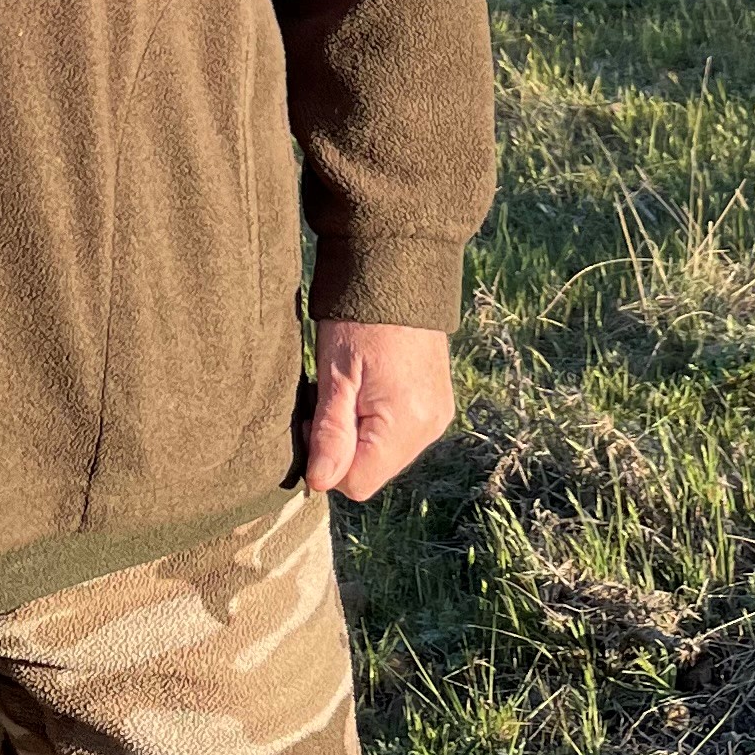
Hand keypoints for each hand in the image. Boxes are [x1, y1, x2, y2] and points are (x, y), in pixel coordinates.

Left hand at [300, 320, 453, 503]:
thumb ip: (330, 434)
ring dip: (360, 433)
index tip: (316, 417)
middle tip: (330, 397)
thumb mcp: (335, 375)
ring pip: (385, 454)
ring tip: (351, 388)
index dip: (327, 460)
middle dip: (344, 446)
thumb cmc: (360, 319)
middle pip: (373, 470)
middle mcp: (429, 428)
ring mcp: (438, 416)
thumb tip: (320, 483)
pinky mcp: (438, 404)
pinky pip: (401, 434)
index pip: (357, 483)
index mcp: (406, 424)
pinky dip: (379, 421)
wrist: (400, 271)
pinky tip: (370, 386)